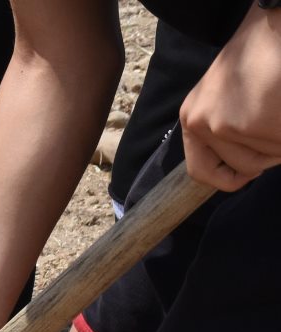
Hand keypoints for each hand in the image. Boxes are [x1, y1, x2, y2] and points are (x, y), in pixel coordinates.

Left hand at [180, 5, 280, 191]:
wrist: (274, 22)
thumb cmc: (260, 53)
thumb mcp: (228, 94)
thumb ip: (227, 129)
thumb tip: (240, 171)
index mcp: (193, 118)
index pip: (201, 171)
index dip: (228, 177)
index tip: (246, 174)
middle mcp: (204, 124)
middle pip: (246, 166)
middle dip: (270, 149)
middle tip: (275, 115)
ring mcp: (230, 125)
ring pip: (270, 156)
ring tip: (279, 103)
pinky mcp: (258, 122)